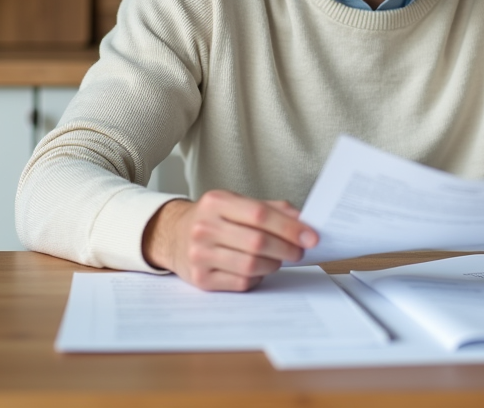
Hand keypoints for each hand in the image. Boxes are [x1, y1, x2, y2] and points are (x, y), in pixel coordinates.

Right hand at [142, 190, 317, 291]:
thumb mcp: (236, 203)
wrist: (173, 235)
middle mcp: (204, 228)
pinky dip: (257, 278)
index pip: (260, 215)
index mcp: (216, 202)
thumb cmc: (213, 219)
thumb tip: (303, 221)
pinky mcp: (201, 279)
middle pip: (258, 242)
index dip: (290, 227)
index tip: (310, 236)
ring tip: (278, 259)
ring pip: (251, 266)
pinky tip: (258, 269)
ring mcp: (199, 255)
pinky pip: (241, 283)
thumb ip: (270, 209)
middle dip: (287, 249)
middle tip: (299, 251)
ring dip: (274, 264)